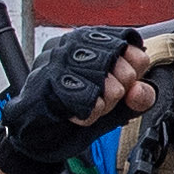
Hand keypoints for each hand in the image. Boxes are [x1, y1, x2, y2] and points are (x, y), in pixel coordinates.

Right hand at [0, 22, 157, 173]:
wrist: (33, 134)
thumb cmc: (72, 109)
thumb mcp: (115, 102)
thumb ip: (138, 96)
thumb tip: (140, 89)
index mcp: (93, 39)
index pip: (138, 54)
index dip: (133, 79)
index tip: (115, 85)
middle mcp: (76, 42)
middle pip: (127, 73)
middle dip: (116, 96)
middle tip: (94, 98)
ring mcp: (60, 60)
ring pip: (112, 88)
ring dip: (101, 107)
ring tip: (82, 104)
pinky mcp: (50, 81)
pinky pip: (91, 104)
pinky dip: (87, 117)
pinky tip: (73, 112)